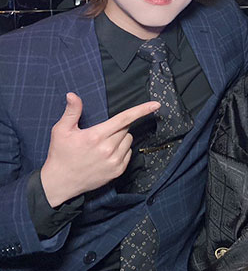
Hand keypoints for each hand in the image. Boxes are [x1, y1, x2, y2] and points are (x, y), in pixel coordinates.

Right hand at [40, 92, 159, 207]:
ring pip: (128, 140)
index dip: (141, 110)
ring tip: (102, 145)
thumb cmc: (60, 154)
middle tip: (101, 134)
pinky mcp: (118, 171)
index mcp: (96, 136)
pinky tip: (106, 154)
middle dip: (116, 127)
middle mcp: (108, 149)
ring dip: (120, 139)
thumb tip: (73, 95)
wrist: (60, 183)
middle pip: (125, 129)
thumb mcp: (61, 131)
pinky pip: (128, 153)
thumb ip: (71, 112)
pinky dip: (122, 150)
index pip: (124, 119)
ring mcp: (114, 161)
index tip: (156, 105)